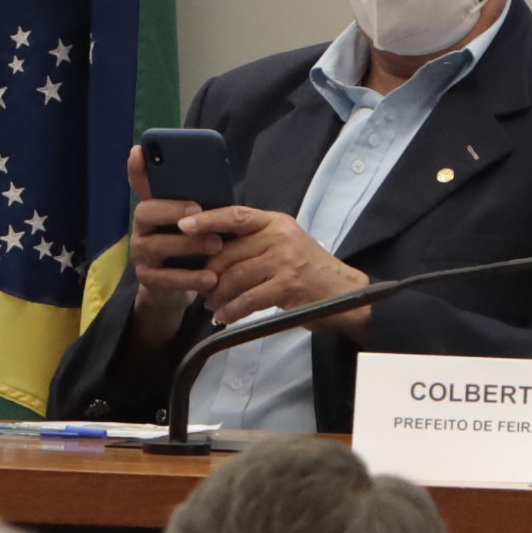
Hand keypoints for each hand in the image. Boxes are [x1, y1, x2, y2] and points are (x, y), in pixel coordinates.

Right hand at [116, 144, 221, 352]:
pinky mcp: (147, 279)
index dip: (137, 169)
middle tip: (199, 210)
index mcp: (155, 209)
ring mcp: (141, 253)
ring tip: (216, 245)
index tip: (139, 150)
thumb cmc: (197, 248)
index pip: (140, 184)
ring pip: (156, 245)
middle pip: (145, 212)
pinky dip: (189, 278)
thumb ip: (204, 204)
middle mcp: (142, 228)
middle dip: (172, 209)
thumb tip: (216, 178)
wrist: (186, 288)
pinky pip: (164, 278)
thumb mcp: (201, 224)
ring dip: (188, 244)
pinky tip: (211, 278)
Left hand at [186, 206, 369, 331]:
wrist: (347, 293)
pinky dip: (232, 310)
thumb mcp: (285, 244)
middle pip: (228, 253)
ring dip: (218, 295)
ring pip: (235, 277)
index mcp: (276, 222)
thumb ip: (254, 242)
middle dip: (210, 274)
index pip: (236, 215)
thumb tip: (210, 250)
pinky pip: (247, 299)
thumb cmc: (309, 271)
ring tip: (212, 304)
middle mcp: (280, 237)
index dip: (207, 220)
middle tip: (202, 289)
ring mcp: (285, 260)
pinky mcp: (288, 285)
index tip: (184, 225)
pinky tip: (224, 317)